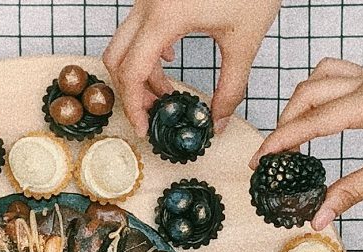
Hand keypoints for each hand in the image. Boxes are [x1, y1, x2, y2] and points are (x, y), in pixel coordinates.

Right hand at [103, 0, 280, 135]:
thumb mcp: (245, 42)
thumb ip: (231, 88)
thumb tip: (219, 122)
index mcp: (165, 17)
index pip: (131, 72)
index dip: (133, 106)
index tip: (144, 127)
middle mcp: (148, 4)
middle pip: (117, 58)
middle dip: (132, 91)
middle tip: (154, 111)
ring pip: (123, 43)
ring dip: (139, 71)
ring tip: (165, 91)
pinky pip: (136, 27)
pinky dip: (145, 50)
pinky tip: (168, 58)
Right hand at [251, 58, 362, 228]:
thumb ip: (349, 192)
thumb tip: (317, 217)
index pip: (313, 120)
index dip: (281, 141)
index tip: (259, 160)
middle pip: (309, 91)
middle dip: (285, 121)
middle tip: (274, 155)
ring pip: (322, 76)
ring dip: (301, 102)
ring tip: (293, 134)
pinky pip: (340, 78)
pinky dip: (321, 95)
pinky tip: (320, 120)